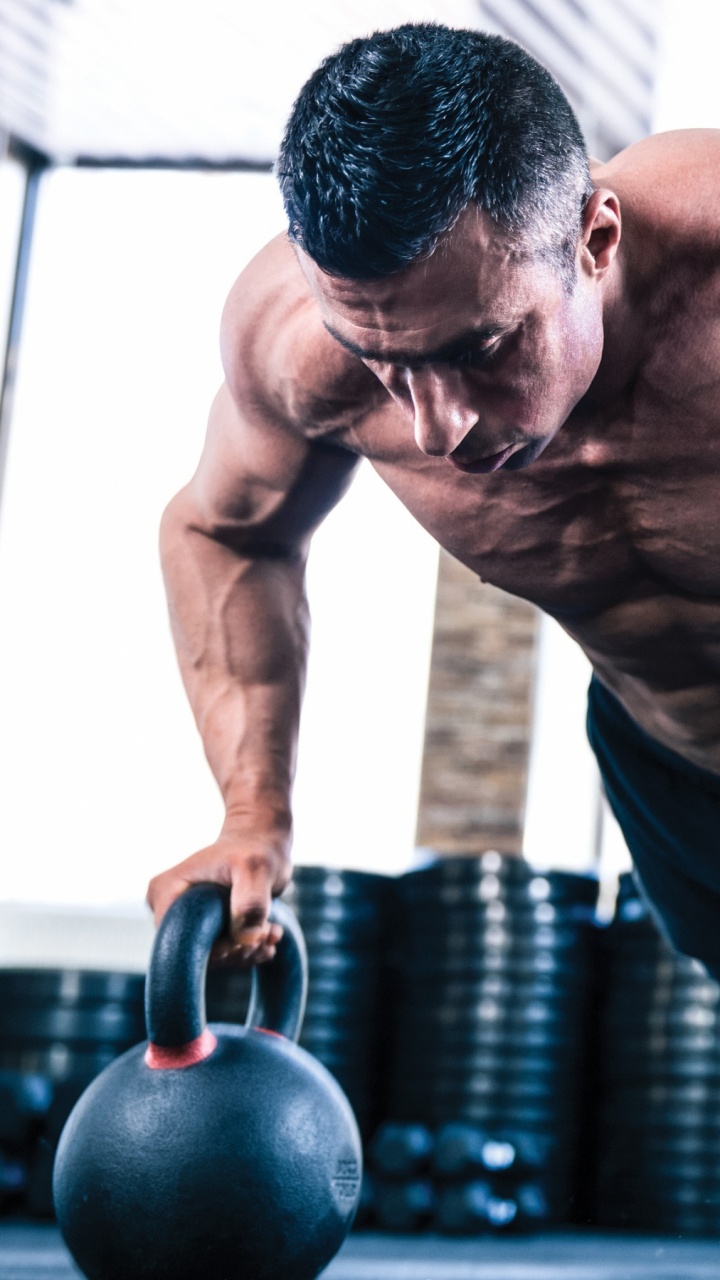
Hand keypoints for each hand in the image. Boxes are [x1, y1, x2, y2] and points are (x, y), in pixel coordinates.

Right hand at [146, 833, 290, 965]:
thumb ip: (251, 901)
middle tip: (268, 932)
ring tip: (272, 931)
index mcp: (166, 891)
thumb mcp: (257, 868)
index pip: (179, 942)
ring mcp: (185, 919)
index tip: (249, 938)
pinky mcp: (202, 927)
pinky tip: (269, 935)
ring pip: (212, 956)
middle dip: (236, 951)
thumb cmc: (257, 848)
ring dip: (246, 951)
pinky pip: (221, 951)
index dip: (216, 950)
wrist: (262, 840)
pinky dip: (247, 949)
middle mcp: (168, 908)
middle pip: (195, 952)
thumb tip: (246, 939)